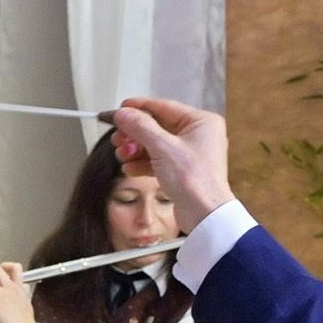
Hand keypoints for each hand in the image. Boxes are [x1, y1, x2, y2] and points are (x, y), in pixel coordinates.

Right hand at [106, 97, 234, 232]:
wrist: (204, 215)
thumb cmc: (195, 180)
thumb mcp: (163, 148)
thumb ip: (141, 127)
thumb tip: (123, 114)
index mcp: (201, 122)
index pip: (164, 107)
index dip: (139, 107)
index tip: (119, 109)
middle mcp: (197, 135)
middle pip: (157, 126)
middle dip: (135, 133)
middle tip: (117, 138)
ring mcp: (189, 154)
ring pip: (155, 144)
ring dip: (135, 149)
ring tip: (122, 154)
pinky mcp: (181, 171)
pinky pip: (157, 160)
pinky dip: (142, 162)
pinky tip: (129, 167)